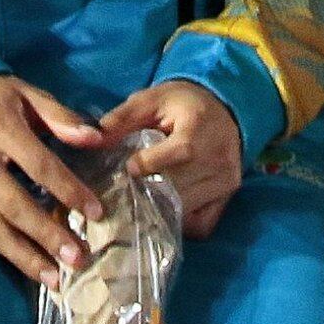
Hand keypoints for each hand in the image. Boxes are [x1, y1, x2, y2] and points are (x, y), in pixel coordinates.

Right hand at [0, 73, 107, 283]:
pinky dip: (6, 252)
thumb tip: (96, 139)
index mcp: (0, 128)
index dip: (69, 190)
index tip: (96, 212)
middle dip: (47, 235)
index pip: (40, 166)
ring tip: (56, 279)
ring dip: (26, 257)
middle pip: (15, 204)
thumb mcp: (29, 95)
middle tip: (78, 258)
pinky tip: (30, 267)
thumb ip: (61, 118)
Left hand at [102, 79, 245, 238]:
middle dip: (148, 191)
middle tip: (124, 192)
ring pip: (187, 208)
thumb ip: (123, 118)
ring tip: (140, 202)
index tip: (128, 168)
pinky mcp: (228, 197)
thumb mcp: (152, 100)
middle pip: (179, 186)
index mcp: (199, 128)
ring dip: (160, 209)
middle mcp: (218, 157)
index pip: (179, 152)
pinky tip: (165, 209)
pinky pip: (202, 224)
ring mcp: (226, 180)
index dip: (150, 163)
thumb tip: (95, 138)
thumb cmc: (182, 104)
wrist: (224, 110)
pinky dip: (181, 222)